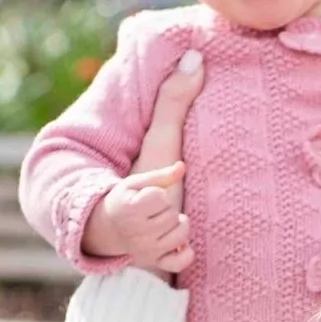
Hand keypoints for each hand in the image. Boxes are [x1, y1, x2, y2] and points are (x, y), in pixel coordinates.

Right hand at [82, 47, 204, 273]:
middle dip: (174, 210)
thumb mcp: (158, 140)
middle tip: (162, 202)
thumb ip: (174, 99)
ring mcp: (142, 248)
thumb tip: (195, 55)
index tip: (173, 172)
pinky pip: (181, 259)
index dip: (165, 181)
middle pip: (174, 217)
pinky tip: (171, 243)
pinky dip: (182, 254)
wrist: (125, 225)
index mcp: (129, 193)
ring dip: (179, 230)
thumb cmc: (147, 178)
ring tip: (165, 219)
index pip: (156, 192)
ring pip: (180, 236)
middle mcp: (133, 223)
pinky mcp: (151, 266)